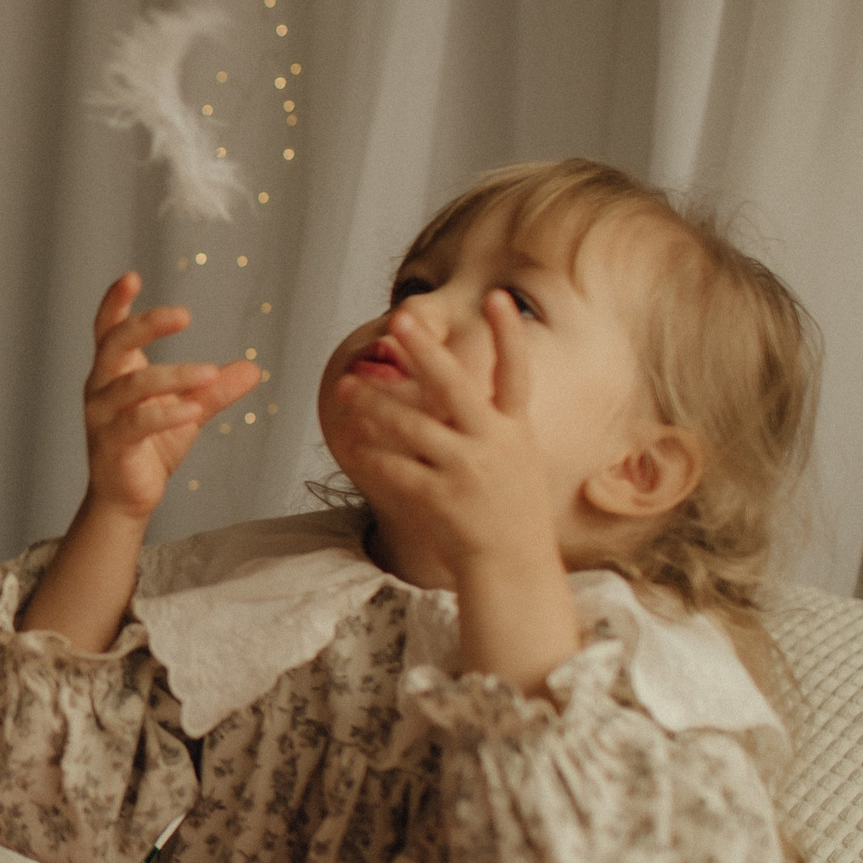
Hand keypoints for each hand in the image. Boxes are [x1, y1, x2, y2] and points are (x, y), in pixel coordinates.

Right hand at [81, 273, 261, 520]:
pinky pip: (136, 423)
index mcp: (115, 372)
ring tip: (210, 373)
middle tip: (184, 315)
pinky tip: (192, 410)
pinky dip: (166, 414)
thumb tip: (253, 367)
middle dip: (146, 325)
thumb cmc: (152, 447)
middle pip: (114, 344)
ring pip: (132, 384)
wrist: (129, 497)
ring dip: (173, 376)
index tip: (131, 277)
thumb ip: (215, 388)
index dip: (115, 302)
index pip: (108, 329)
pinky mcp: (111, 445)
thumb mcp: (190, 410)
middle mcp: (101, 388)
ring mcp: (102, 417)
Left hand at [329, 291, 577, 689]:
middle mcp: (493, 444)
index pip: (516, 372)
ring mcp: (467, 471)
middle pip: (455, 387)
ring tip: (346, 387)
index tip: (498, 295)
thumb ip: (488, 420)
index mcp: (515, 429)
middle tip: (398, 319)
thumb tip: (452, 382)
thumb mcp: (515, 456)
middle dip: (426, 350)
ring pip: (411, 427)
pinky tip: (352, 441)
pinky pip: (396, 469)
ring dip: (374, 405)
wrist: (513, 567)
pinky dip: (372, 454)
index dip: (509, 334)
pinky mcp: (440, 500)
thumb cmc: (509, 509)